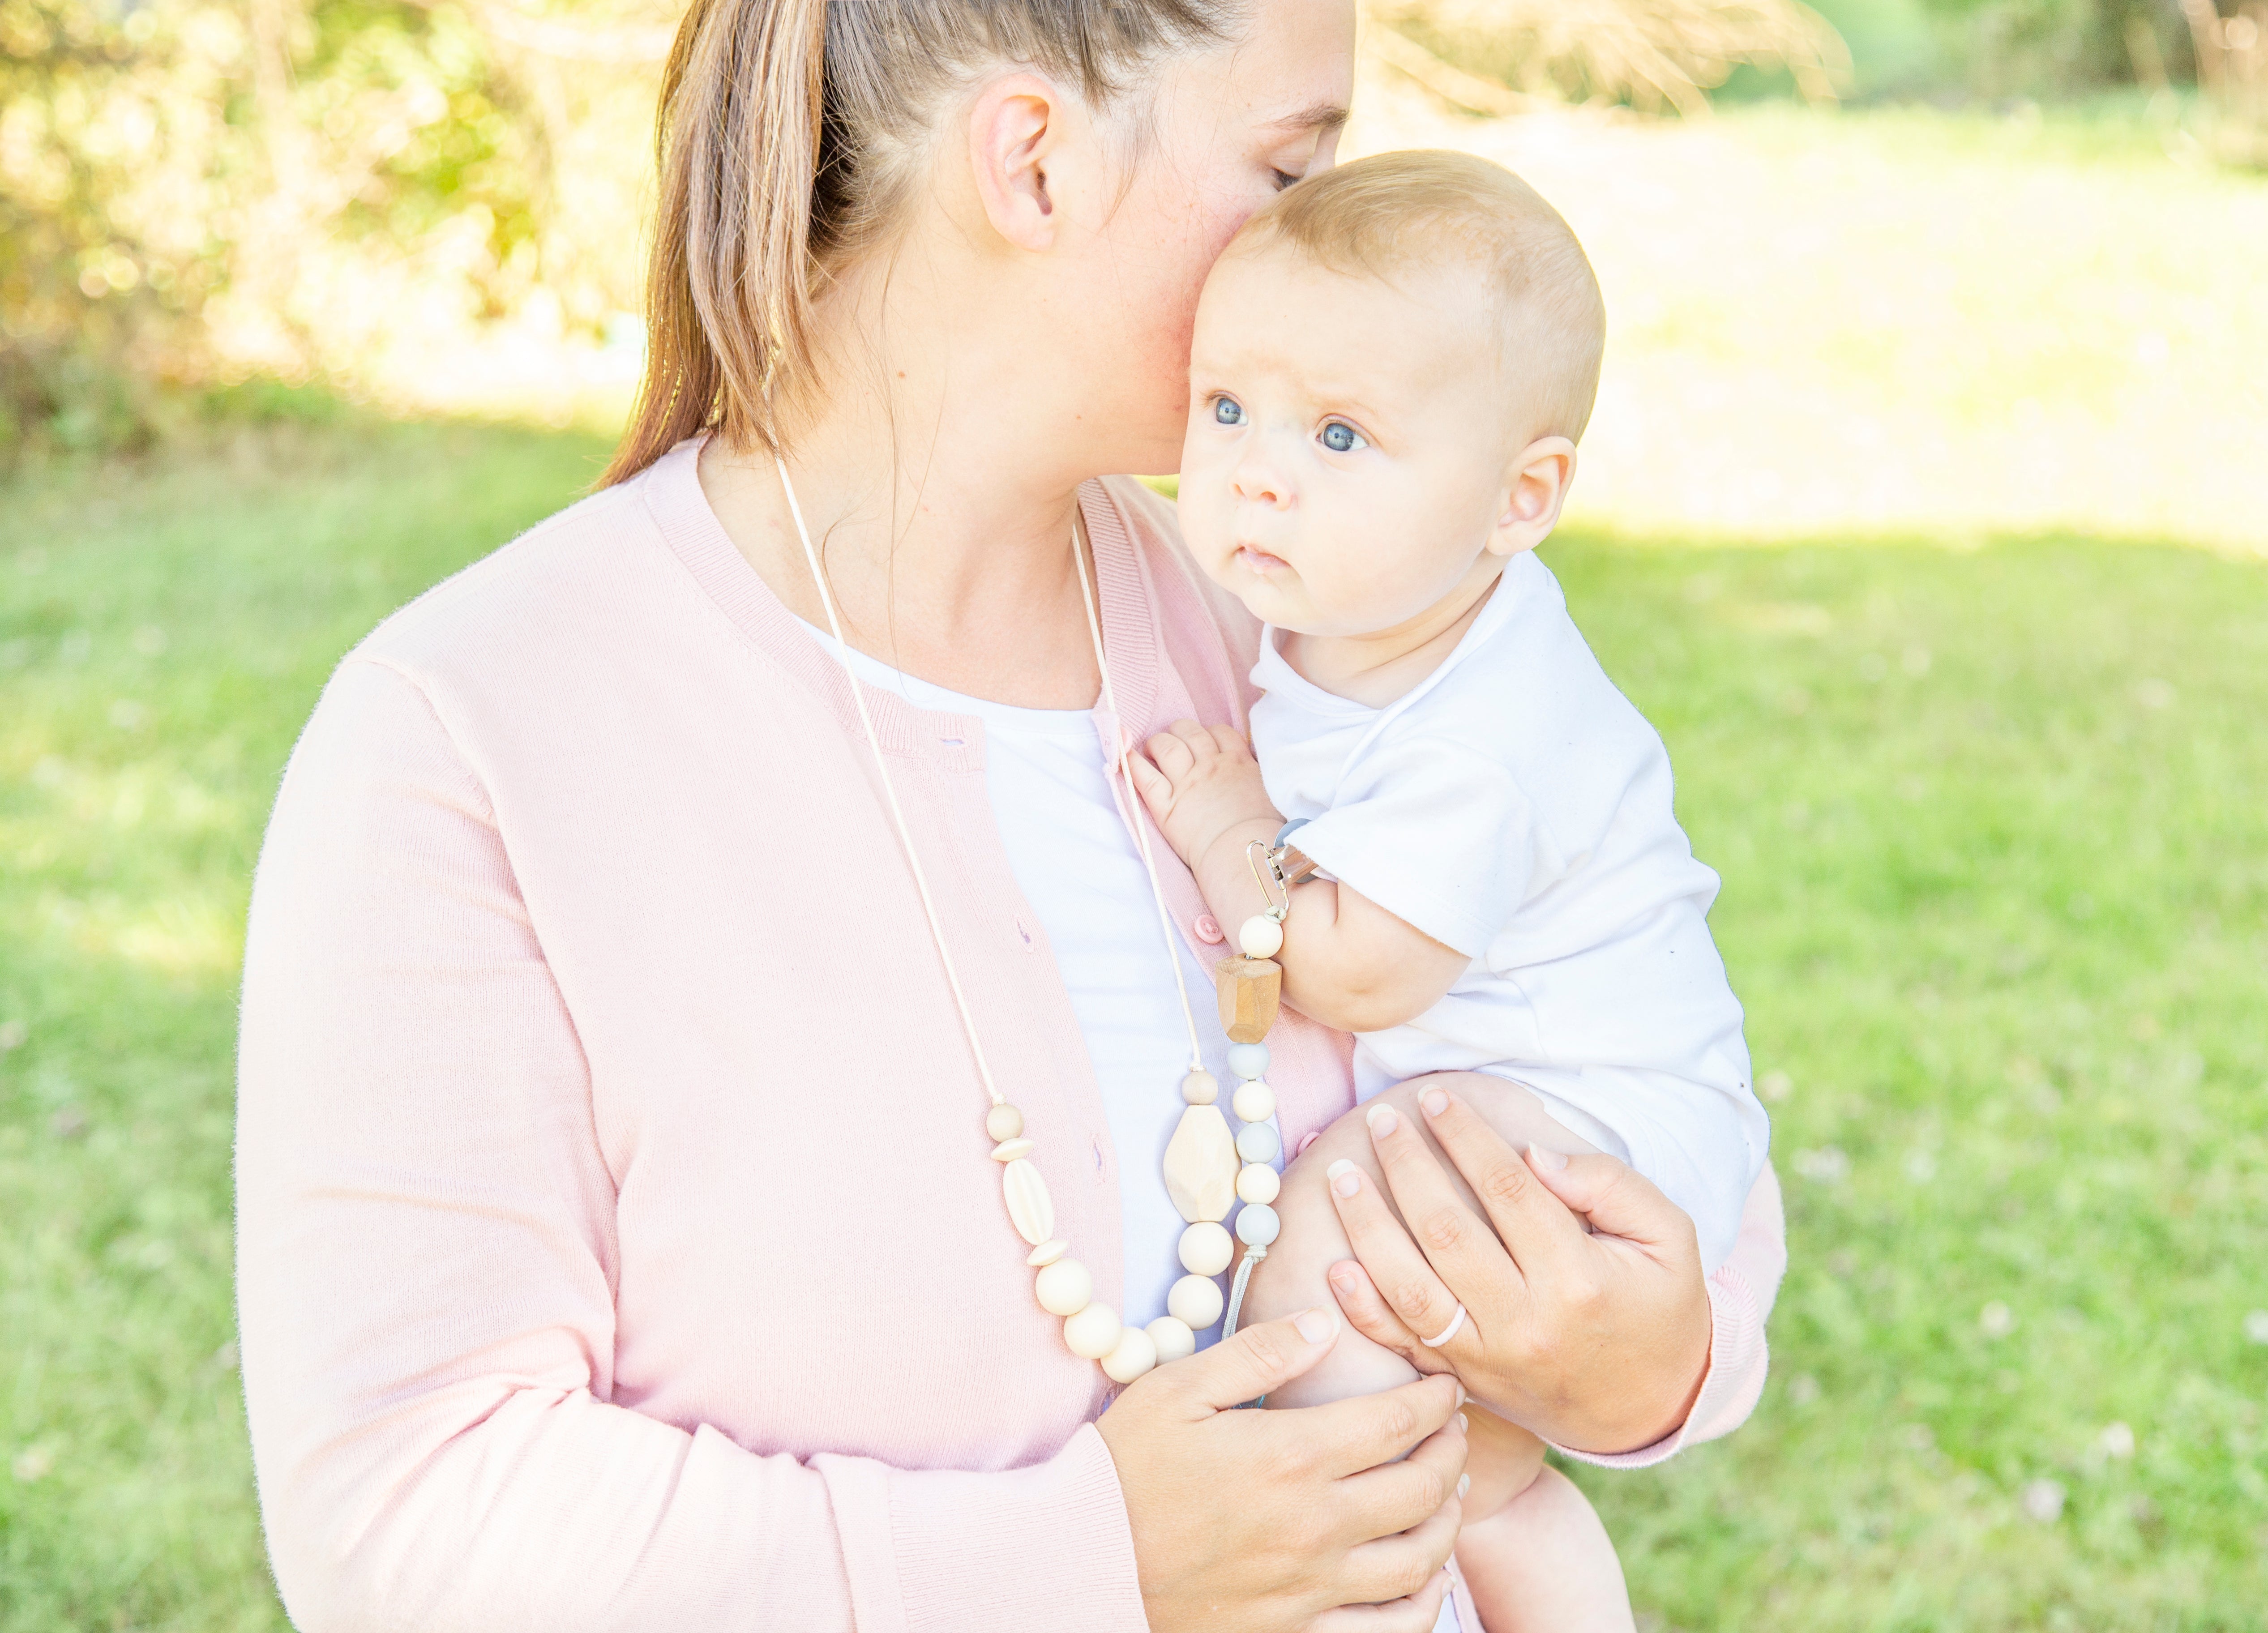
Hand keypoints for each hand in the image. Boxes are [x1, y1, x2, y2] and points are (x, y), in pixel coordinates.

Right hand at [1096, 1306, 1466, 1632]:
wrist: (1082, 1561)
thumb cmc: (1124, 1469)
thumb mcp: (1179, 1388)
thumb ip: (1259, 1352)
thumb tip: (1324, 1323)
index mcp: (1291, 1457)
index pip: (1396, 1421)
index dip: (1435, 1400)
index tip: (1445, 1385)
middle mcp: (1315, 1526)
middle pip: (1422, 1489)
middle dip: (1451, 1452)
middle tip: (1453, 1431)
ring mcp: (1310, 1588)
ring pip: (1419, 1561)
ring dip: (1448, 1522)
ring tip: (1448, 1495)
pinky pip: (1387, 1631)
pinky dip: (1422, 1606)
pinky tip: (1424, 1579)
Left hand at [1127, 719, 1280, 877]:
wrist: (1247, 854)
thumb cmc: (1266, 832)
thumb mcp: (1272, 794)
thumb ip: (1260, 778)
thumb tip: (1258, 776)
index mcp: (1239, 762)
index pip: (1220, 732)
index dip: (1209, 733)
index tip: (1205, 741)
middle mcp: (1211, 766)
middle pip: (1190, 731)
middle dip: (1181, 731)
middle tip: (1176, 741)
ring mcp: (1186, 784)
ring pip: (1166, 746)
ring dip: (1158, 742)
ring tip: (1155, 748)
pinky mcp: (1166, 806)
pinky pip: (1144, 776)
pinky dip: (1133, 763)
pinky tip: (1126, 755)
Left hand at [1324, 1088, 1711, 1455]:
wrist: (1650, 1407)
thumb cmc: (1659, 1306)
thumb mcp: (1670, 1237)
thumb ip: (1610, 1185)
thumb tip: (1535, 1153)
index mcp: (1579, 1280)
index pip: (1508, 1191)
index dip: (1466, 1137)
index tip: (1436, 1098)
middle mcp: (1527, 1322)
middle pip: (1447, 1231)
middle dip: (1406, 1166)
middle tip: (1381, 1118)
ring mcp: (1489, 1358)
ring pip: (1410, 1288)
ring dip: (1368, 1227)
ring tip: (1342, 1174)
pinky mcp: (1465, 1380)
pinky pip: (1402, 1344)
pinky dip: (1362, 1307)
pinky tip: (1335, 1264)